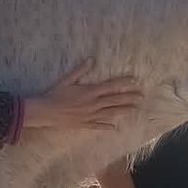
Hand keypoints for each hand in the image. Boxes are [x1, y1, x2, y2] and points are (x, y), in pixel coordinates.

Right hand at [23, 63, 143, 131]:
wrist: (45, 112)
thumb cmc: (54, 94)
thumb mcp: (67, 80)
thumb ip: (80, 70)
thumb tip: (91, 59)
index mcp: (90, 91)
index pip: (111, 86)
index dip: (124, 83)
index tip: (135, 81)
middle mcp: (93, 104)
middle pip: (115, 100)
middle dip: (129, 98)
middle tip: (142, 97)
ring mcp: (90, 115)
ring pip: (110, 113)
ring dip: (124, 111)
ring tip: (135, 109)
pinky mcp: (84, 124)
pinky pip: (98, 126)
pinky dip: (106, 126)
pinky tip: (114, 128)